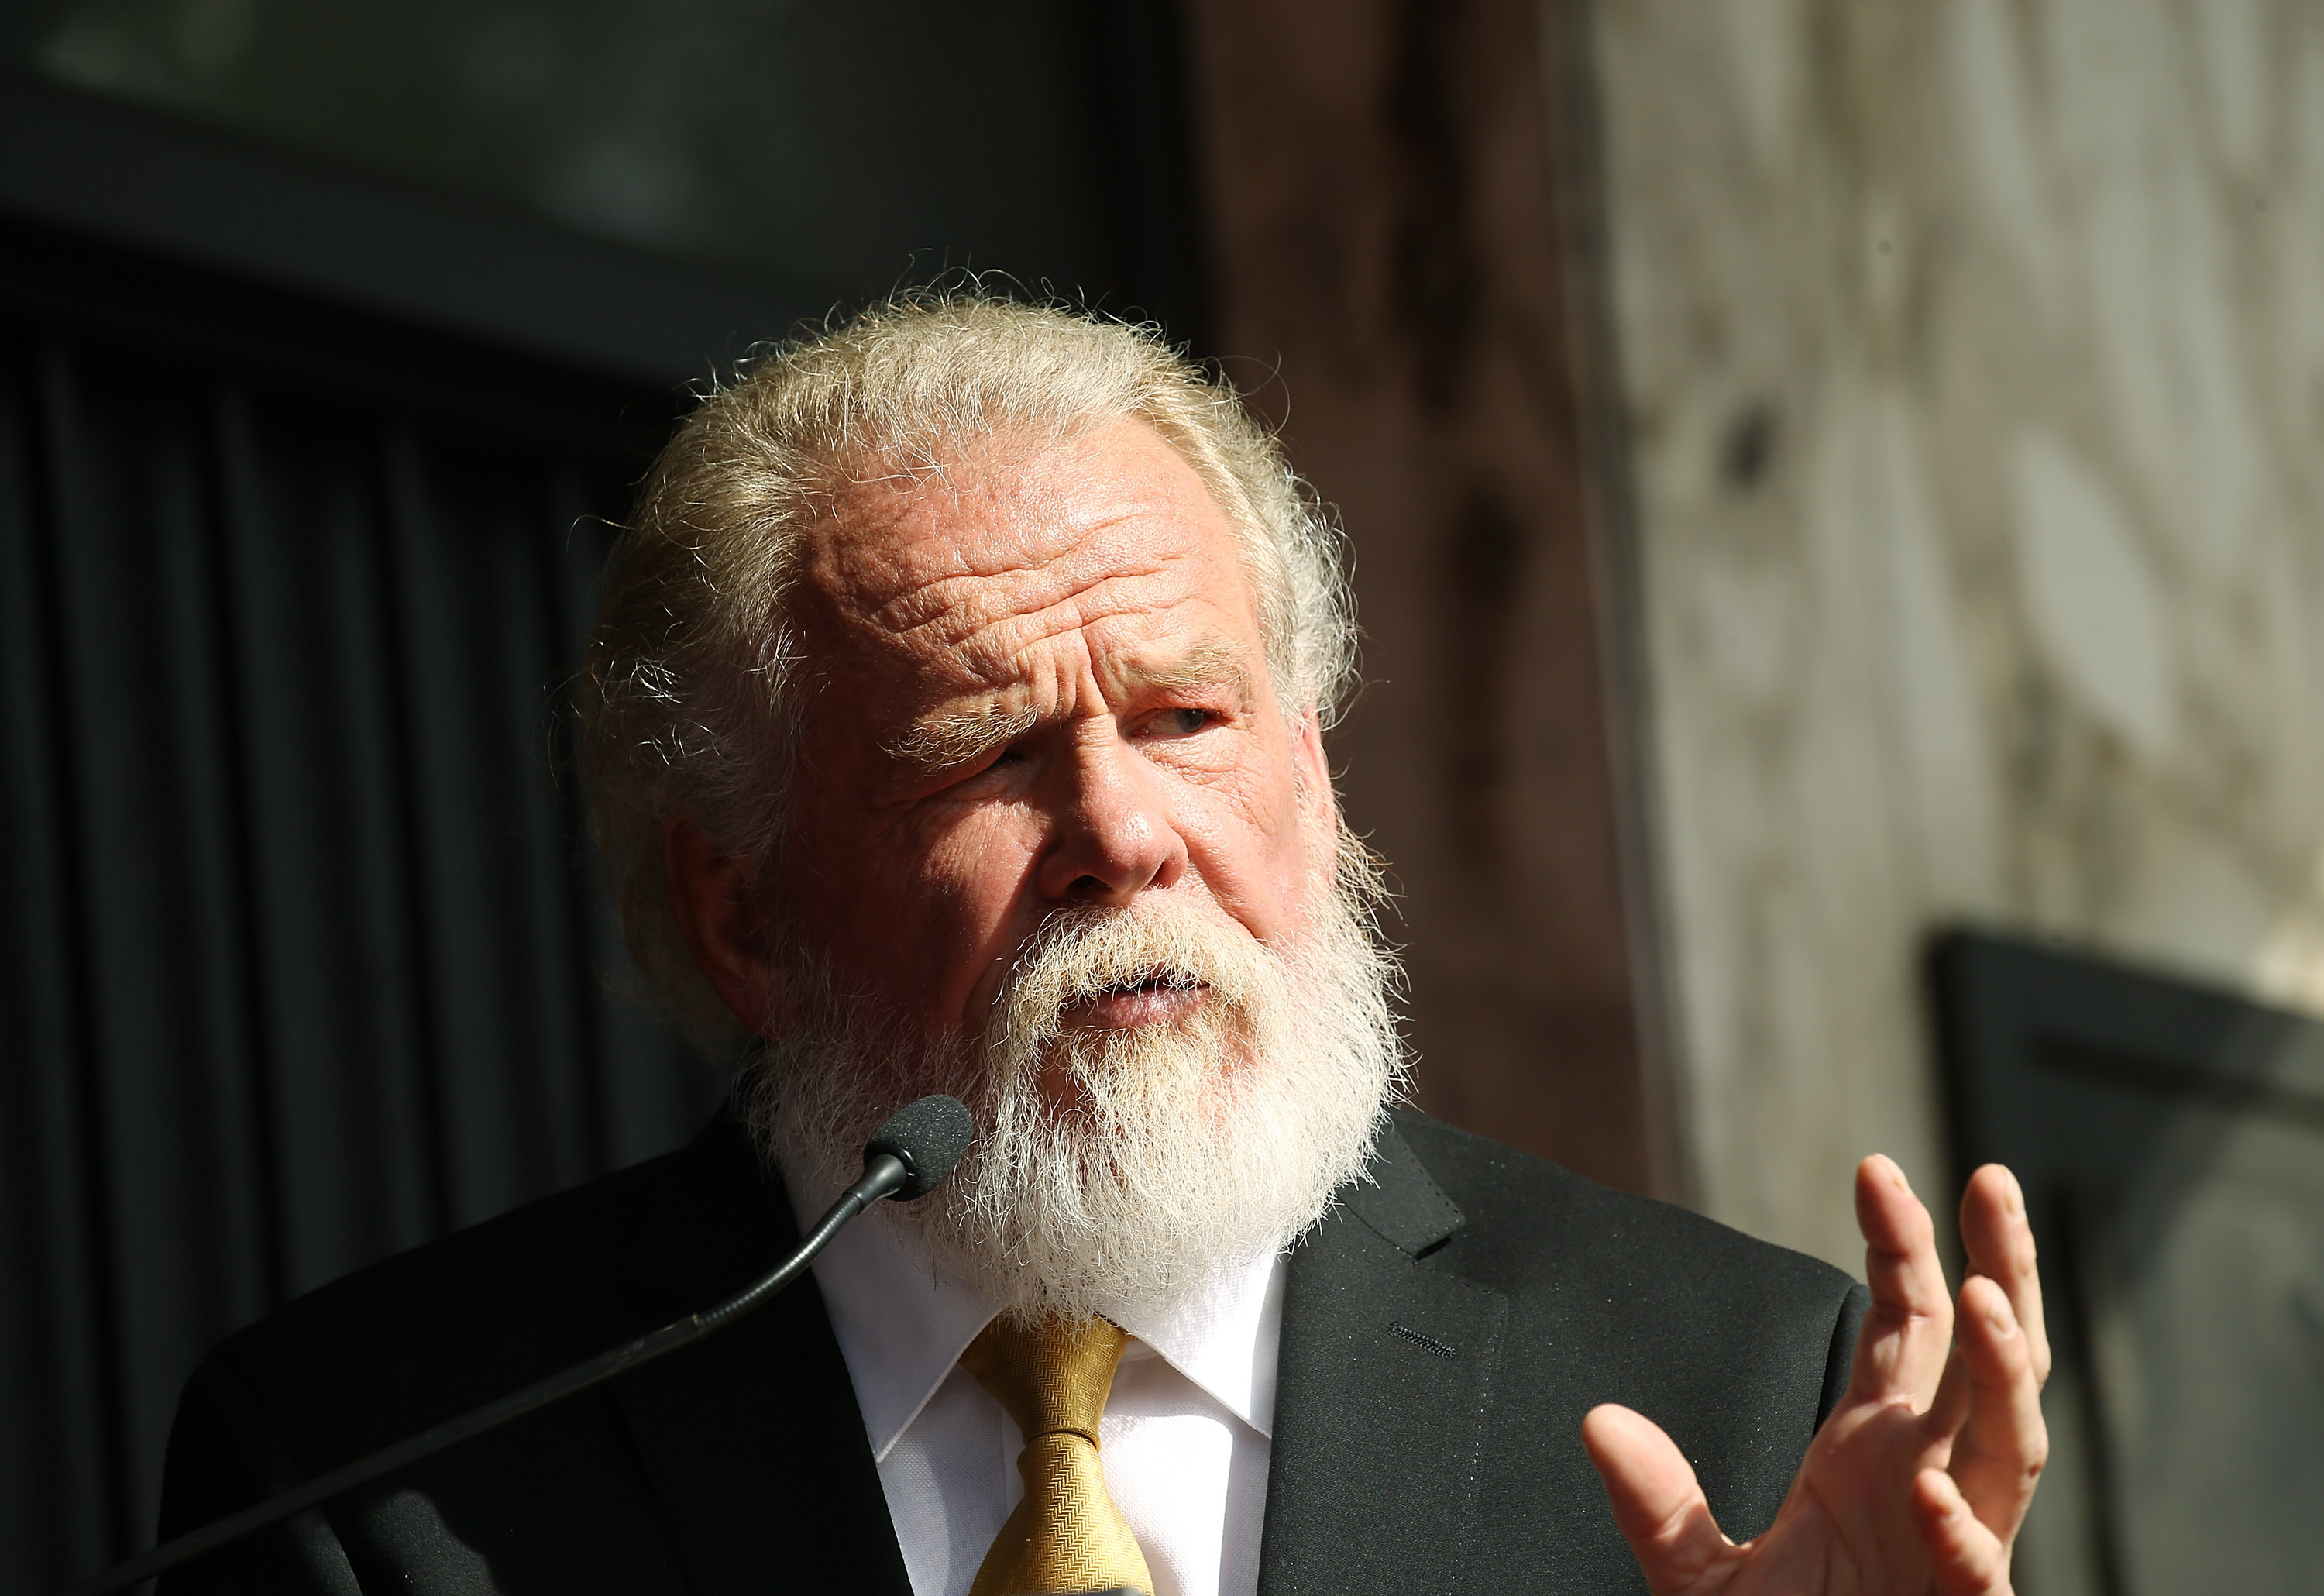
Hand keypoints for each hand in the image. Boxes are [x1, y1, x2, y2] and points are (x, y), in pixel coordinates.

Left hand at [1582, 1159, 2049, 1594]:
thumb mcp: (1700, 1573)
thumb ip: (1656, 1499)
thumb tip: (1596, 1421)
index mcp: (1878, 1450)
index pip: (1908, 1323)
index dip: (1904, 1245)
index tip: (1876, 1168)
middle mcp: (1932, 1481)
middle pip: (1990, 1360)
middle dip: (2000, 1268)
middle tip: (1991, 1181)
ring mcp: (1957, 1548)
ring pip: (2015, 1446)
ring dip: (2004, 1373)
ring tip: (1981, 1297)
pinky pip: (1980, 1574)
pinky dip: (1961, 1534)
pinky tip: (1927, 1492)